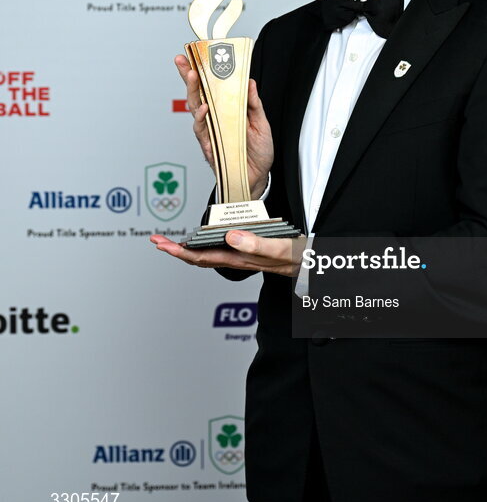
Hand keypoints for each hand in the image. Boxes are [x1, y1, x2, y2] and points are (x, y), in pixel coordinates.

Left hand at [150, 230, 303, 277]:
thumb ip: (256, 243)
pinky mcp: (247, 251)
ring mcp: (241, 256)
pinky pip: (220, 250)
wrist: (314, 265)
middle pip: (199, 257)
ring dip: (188, 248)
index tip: (163, 244)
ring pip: (208, 255)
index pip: (201, 257)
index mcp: (240, 258)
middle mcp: (237, 259)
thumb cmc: (298, 258)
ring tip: (173, 240)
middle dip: (176, 250)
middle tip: (157, 240)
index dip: (179, 252)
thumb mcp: (280, 248)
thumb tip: (230, 236)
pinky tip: (204, 238)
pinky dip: (205, 244)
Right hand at [174, 55, 273, 197]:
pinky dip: (201, 118)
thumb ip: (253, 104)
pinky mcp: (209, 146)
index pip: (210, 88)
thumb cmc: (257, 152)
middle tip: (183, 61)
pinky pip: (201, 130)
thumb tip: (249, 82)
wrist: (257, 177)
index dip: (201, 73)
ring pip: (195, 109)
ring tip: (193, 76)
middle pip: (197, 95)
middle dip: (188, 77)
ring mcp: (210, 132)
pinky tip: (203, 108)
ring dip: (193, 92)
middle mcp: (215, 120)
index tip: (193, 55)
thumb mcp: (260, 123)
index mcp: (226, 111)